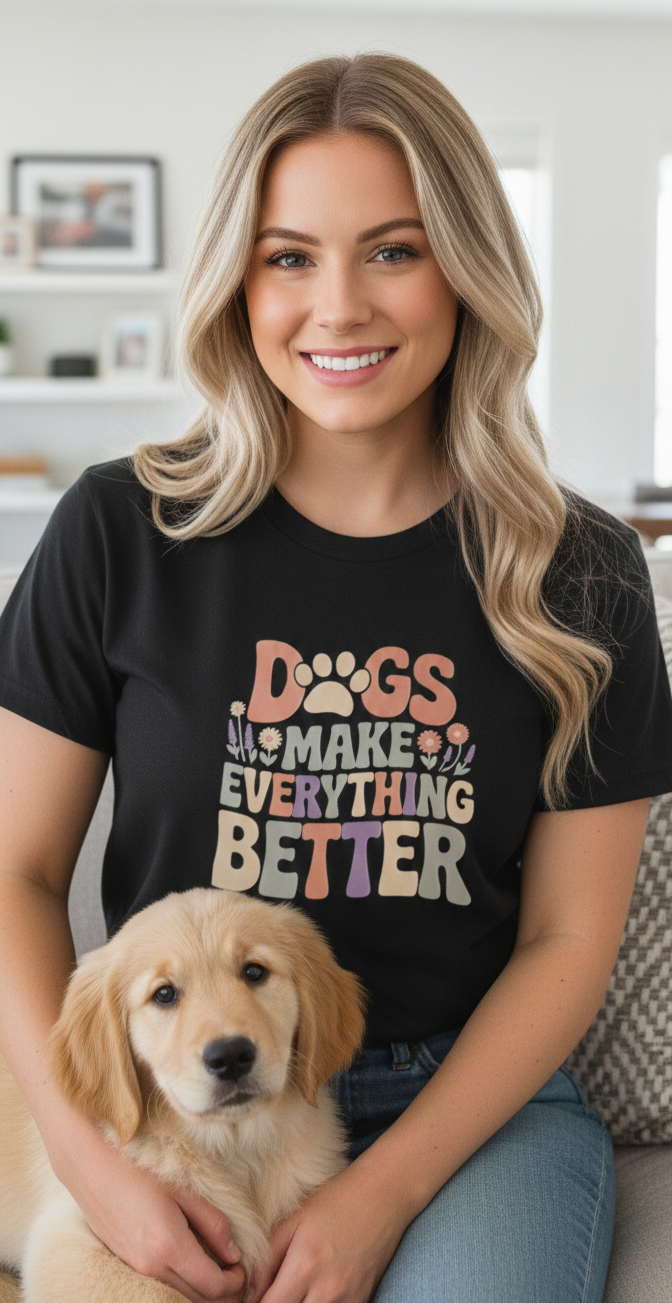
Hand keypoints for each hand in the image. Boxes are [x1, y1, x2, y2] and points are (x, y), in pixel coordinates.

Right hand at [48, 1105, 245, 1302]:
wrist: (90, 1166)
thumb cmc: (139, 1169)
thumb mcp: (184, 1190)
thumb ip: (212, 1223)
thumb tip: (233, 1254)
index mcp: (169, 1246)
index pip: (213, 1287)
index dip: (235, 1282)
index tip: (242, 1267)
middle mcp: (150, 1266)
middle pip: (197, 1299)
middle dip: (222, 1292)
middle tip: (234, 1271)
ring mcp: (135, 1269)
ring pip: (178, 1296)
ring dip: (201, 1290)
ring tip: (215, 1268)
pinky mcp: (126, 1264)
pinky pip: (160, 1285)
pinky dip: (180, 1283)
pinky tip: (189, 1263)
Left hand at [246, 1165, 407, 1302]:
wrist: (384, 1194)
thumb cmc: (335, 1200)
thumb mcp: (293, 1220)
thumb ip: (265, 1260)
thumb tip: (248, 1294)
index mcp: (305, 1266)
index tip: (252, 1297)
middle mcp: (328, 1290)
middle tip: (273, 1292)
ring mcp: (349, 1299)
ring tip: (292, 1292)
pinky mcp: (362, 1300)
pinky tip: (312, 1293)